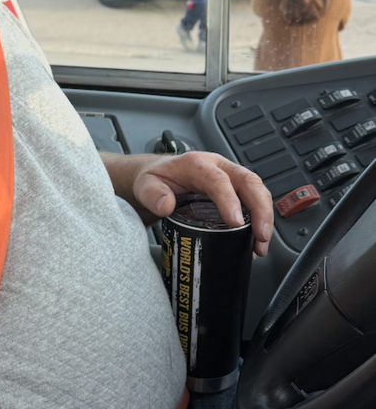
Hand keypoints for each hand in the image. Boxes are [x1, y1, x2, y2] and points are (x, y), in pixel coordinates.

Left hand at [101, 152, 272, 256]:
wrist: (156, 176)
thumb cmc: (154, 179)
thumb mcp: (144, 185)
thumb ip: (151, 194)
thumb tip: (165, 205)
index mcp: (197, 164)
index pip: (218, 179)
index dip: (230, 199)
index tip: (235, 222)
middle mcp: (217, 167)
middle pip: (248, 181)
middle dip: (260, 209)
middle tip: (261, 236)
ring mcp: (228, 178)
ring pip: (256, 191)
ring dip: (264, 217)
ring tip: (261, 244)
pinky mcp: (233, 191)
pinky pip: (253, 202)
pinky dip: (259, 222)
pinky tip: (256, 242)